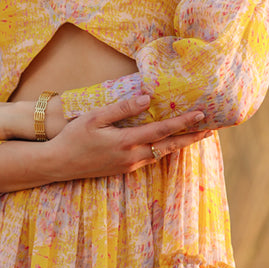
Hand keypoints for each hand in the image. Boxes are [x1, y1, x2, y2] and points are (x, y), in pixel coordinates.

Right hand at [46, 93, 211, 181]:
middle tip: (211, 129)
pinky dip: (164, 150)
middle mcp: (132, 157)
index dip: (183, 122)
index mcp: (126, 142)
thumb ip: (122, 109)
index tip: (201, 115)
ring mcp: (128, 165)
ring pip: (161, 154)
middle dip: (191, 137)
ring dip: (179, 144)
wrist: (57, 164)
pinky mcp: (123, 169)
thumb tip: (147, 98)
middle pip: (169, 147)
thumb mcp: (94, 118)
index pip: (162, 131)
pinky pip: (151, 158)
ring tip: (195, 135)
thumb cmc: (73, 138)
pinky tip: (168, 143)